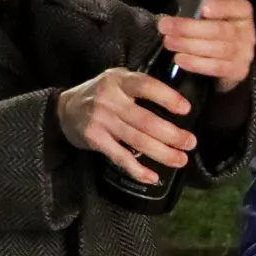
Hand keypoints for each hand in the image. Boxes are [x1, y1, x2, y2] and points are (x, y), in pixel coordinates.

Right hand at [58, 68, 195, 183]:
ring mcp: (102, 121)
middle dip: (172, 135)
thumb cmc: (101, 94)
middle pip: (146, 120)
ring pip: (138, 141)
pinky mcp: (95, 140)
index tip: (186, 109)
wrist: (65, 110)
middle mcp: (110, 100)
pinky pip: (121, 157)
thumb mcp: (118, 79)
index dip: (167, 97)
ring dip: (162, 153)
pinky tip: (152, 176)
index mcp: (119, 81)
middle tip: (190, 143)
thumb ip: (141, 86)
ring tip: (180, 160)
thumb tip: (177, 101)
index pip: (146, 86)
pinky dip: (138, 170)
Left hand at [157, 0, 255, 90]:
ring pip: (218, 49)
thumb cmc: (210, 28)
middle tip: (165, 27)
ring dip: (190, 46)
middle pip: (221, 30)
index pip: (237, 7)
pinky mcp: (237, 71)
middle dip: (190, 28)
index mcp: (241, 12)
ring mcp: (244, 53)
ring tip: (169, 42)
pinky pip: (218, 67)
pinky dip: (197, 64)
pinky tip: (180, 59)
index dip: (222, 7)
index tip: (204, 8)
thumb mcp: (197, 7)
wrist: (223, 61)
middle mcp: (246, 32)